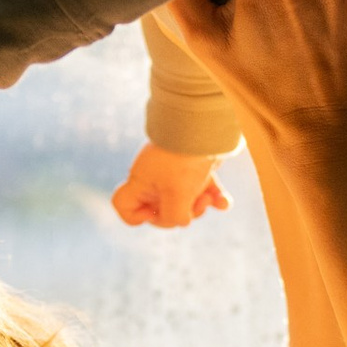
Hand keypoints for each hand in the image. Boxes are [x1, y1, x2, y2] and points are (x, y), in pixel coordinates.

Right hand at [113, 143, 230, 228]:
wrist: (206, 126)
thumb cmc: (185, 162)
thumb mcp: (177, 196)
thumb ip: (173, 218)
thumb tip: (182, 221)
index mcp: (140, 182)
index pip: (122, 204)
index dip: (135, 217)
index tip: (153, 212)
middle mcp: (153, 178)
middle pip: (160, 210)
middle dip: (179, 214)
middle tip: (192, 205)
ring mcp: (174, 173)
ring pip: (183, 202)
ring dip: (198, 206)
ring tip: (209, 198)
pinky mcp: (194, 169)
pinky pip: (201, 191)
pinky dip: (213, 197)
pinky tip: (224, 202)